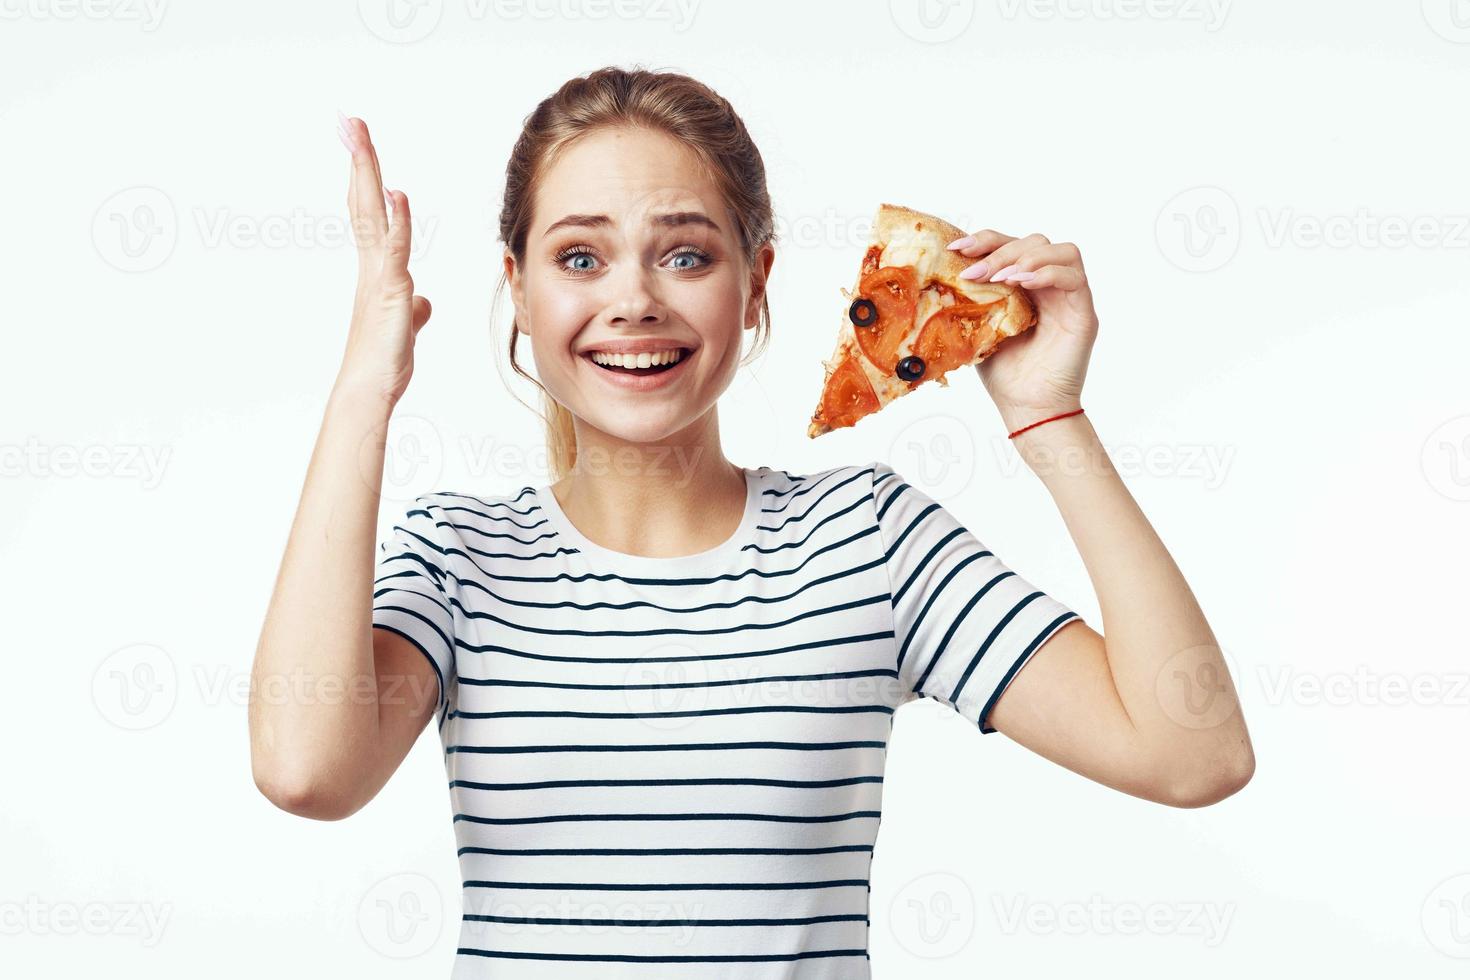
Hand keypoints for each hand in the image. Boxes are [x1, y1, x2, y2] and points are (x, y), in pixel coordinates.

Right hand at [333, 113, 432, 407]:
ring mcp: (377, 278)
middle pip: (365, 202)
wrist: (369, 390)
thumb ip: (412, 306)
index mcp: (376, 271)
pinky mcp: (389, 294)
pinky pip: (392, 252)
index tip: (359, 145)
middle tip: (349, 122)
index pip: (370, 213)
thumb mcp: (406, 326)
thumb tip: (421, 301)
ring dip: (368, 176)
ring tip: (360, 137)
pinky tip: (397, 196)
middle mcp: (371, 267)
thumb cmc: (383, 362)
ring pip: (372, 216)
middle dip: (359, 160)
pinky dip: (395, 223)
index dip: (366, 178)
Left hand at [946, 229, 1097, 432]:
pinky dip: (1048, 274)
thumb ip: (972, 299)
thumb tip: (939, 275)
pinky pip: (1074, 279)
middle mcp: (1050, 287)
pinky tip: (1022, 283)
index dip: (986, 239)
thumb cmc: (1005, 372)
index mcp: (1026, 286)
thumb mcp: (980, 327)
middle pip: (1036, 242)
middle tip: (974, 271)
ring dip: (1026, 258)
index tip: (957, 247)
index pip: (1012, 245)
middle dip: (1001, 250)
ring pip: (1063, 252)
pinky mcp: (1083, 313)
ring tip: (1000, 277)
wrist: (1026, 406)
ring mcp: (1069, 298)